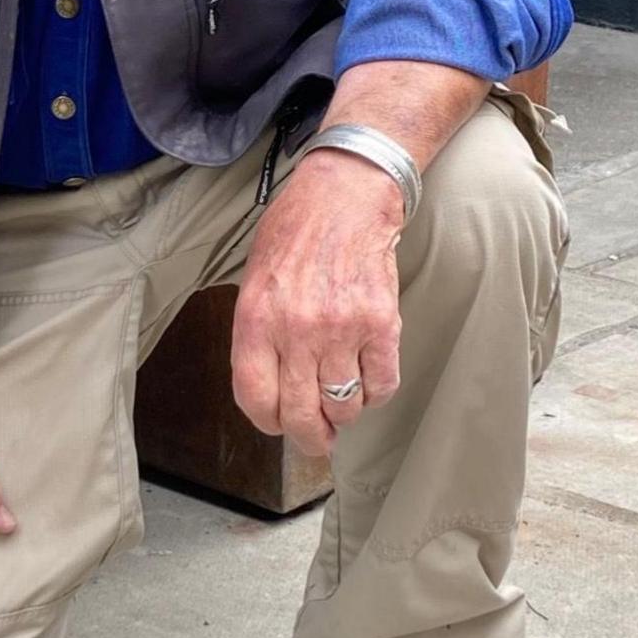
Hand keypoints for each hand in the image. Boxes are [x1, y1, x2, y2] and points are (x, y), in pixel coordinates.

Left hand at [231, 148, 405, 458]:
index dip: (268, 422)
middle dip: (310, 438)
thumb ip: (257, 334)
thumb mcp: (255, 279)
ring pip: (344, 406)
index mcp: (256, 319)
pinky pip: (382, 384)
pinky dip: (377, 392)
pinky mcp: (381, 324)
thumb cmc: (295, 233)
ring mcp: (340, 329)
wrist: (345, 196)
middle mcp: (296, 330)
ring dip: (344, 413)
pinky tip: (369, 379)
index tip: (279, 425)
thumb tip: (269, 388)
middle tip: (318, 440)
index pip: (255, 398)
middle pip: (301, 414)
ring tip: (344, 401)